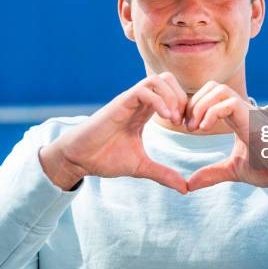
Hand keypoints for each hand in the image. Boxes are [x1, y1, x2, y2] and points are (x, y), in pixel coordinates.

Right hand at [39, 72, 188, 192]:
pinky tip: (165, 118)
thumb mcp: (141, 167)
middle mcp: (139, 102)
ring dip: (172, 97)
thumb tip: (185, 188)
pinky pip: (144, 90)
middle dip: (182, 98)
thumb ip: (163, 174)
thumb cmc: (105, 158)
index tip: (188, 128)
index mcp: (145, 112)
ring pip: (157, 80)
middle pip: (168, 79)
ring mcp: (129, 100)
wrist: (79, 159)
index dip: (185, 107)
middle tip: (183, 122)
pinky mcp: (120, 103)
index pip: (172, 93)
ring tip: (174, 120)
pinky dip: (159, 100)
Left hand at [185, 82, 267, 191]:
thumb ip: (212, 173)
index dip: (192, 106)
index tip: (186, 127)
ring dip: (201, 105)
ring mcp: (248, 112)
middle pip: (211, 85)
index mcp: (236, 117)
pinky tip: (205, 128)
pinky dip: (211, 112)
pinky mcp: (253, 119)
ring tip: (196, 127)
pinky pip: (228, 102)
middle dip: (193, 103)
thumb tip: (189, 184)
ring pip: (219, 89)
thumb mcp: (234, 170)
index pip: (209, 95)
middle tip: (188, 126)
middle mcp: (241, 110)